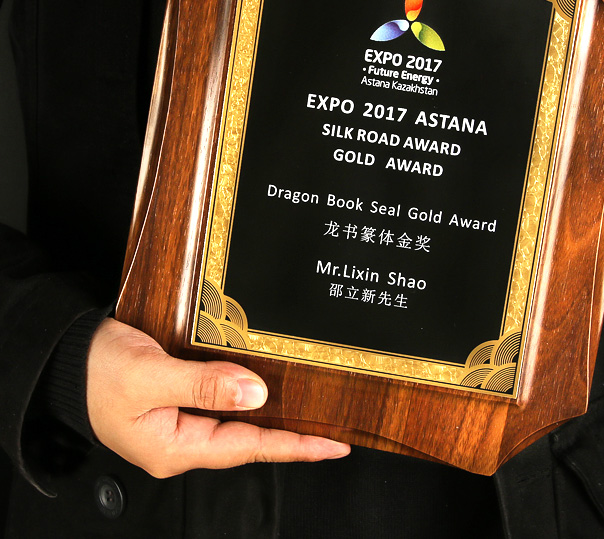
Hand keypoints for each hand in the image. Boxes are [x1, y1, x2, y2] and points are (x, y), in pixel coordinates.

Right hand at [87, 317, 349, 477]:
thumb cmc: (97, 371)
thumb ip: (204, 383)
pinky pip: (220, 403)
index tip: (331, 446)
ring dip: (272, 418)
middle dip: (290, 438)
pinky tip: (267, 389)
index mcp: (174, 448)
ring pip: (236, 422)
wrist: (65, 358)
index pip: (247, 448)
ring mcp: (177, 423)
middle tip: (333, 433)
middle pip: (247, 441)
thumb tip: (257, 392)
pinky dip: (248, 397)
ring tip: (311, 415)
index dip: (293, 446)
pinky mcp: (176, 401)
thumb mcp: (150, 375)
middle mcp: (180, 442)